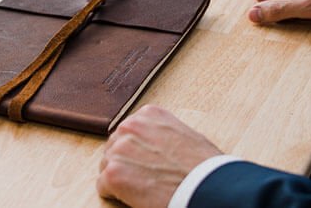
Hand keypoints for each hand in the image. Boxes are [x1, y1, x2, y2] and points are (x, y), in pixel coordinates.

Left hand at [97, 105, 221, 207]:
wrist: (207, 187)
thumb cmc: (204, 167)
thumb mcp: (185, 135)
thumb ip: (161, 132)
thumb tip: (153, 142)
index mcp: (148, 115)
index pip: (128, 131)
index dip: (136, 149)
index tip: (146, 160)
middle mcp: (130, 127)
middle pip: (114, 147)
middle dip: (126, 162)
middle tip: (145, 176)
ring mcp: (119, 149)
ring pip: (106, 165)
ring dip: (120, 177)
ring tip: (143, 186)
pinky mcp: (113, 173)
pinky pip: (103, 186)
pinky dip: (115, 194)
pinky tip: (134, 196)